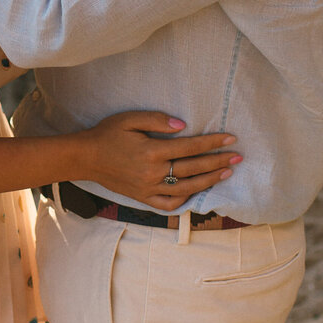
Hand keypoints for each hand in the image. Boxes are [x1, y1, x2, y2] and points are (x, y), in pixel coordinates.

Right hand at [80, 113, 240, 211]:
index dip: (212, 143)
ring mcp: (148, 188)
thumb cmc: (107, 134)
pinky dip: (185, 199)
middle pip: (193, 168)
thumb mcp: (129, 118)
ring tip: (226, 173)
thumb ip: (157, 120)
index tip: (230, 139)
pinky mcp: (143, 198)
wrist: (85, 158)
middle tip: (237, 157)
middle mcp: (153, 172)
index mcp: (151, 151)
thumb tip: (183, 126)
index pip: (190, 147)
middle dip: (218, 162)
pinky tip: (197, 191)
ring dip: (209, 181)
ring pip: (186, 188)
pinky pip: (168, 204)